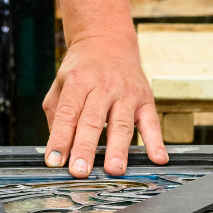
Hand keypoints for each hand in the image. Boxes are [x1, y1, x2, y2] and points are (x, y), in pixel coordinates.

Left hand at [41, 32, 168, 176]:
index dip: (60, 139)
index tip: (54, 161)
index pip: (67, 114)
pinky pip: (152, 123)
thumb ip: (57, 114)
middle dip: (85, 149)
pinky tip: (157, 158)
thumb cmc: (82, 69)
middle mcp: (103, 87)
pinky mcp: (145, 99)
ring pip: (121, 125)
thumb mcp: (61, 83)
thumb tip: (57, 147)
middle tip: (80, 171)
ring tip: (113, 170)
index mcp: (78, 82)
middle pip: (92, 121)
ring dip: (117, 150)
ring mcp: (126, 93)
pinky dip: (156, 142)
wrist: (108, 41)